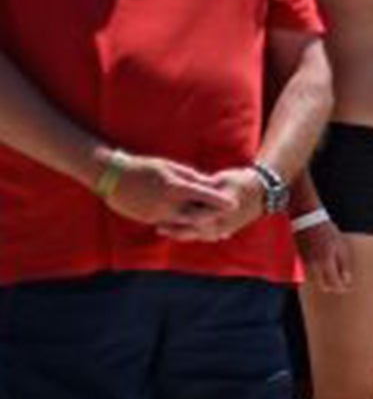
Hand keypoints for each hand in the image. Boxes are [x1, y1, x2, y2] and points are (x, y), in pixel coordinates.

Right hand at [99, 152, 236, 233]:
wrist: (112, 177)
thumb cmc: (143, 167)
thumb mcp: (169, 167)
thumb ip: (190, 177)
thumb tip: (208, 184)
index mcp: (175, 187)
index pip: (204, 196)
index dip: (221, 201)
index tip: (235, 204)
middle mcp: (168, 204)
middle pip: (198, 215)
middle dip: (214, 219)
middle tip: (230, 221)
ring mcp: (159, 214)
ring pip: (186, 225)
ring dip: (201, 228)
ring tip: (216, 232)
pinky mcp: (151, 220)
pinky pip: (172, 226)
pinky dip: (184, 228)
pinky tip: (193, 230)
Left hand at [159, 166, 265, 241]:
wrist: (262, 193)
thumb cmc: (240, 181)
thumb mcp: (221, 180)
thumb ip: (202, 186)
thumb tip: (182, 186)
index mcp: (221, 209)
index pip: (196, 217)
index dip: (177, 217)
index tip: (162, 214)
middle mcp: (223, 222)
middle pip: (195, 230)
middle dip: (176, 230)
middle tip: (158, 228)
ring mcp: (226, 228)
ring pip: (200, 236)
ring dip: (183, 235)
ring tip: (165, 231)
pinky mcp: (227, 230)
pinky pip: (207, 236)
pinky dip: (194, 235)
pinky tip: (181, 234)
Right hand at [295, 219, 352, 293]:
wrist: (307, 219)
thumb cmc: (327, 231)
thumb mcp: (341, 246)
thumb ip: (344, 265)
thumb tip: (347, 280)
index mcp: (326, 262)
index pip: (334, 284)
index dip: (343, 288)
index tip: (348, 287)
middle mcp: (314, 266)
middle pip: (323, 287)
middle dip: (333, 287)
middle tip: (341, 282)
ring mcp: (305, 264)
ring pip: (315, 282)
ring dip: (324, 282)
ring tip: (333, 275)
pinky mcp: (300, 260)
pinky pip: (309, 274)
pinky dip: (316, 275)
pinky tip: (323, 269)